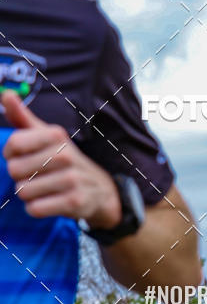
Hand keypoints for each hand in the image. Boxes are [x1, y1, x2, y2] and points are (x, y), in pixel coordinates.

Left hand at [2, 90, 120, 227]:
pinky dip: (36, 208)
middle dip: (19, 177)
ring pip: (23, 191)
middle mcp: (64, 155)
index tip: (19, 157)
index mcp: (56, 136)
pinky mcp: (74, 202)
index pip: (14, 144)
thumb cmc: (64, 160)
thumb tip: (6, 95)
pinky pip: (36, 208)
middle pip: (15, 169)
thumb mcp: (46, 137)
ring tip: (41, 190)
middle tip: (33, 177)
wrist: (99, 189)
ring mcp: (71, 179)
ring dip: (27, 194)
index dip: (10, 154)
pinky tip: (46, 203)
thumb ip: (23, 118)